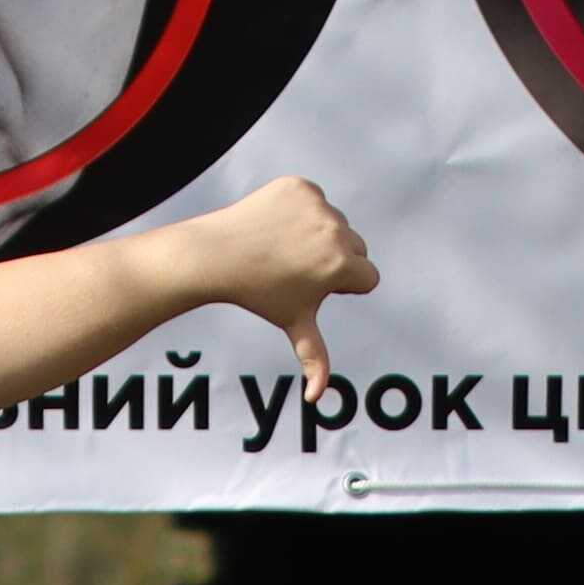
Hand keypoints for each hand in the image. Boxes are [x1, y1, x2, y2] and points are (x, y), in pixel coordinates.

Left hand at [169, 174, 378, 389]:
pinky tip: (275, 226)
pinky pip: (312, 199)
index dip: (342, 287)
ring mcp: (317, 205)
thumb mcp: (293, 324)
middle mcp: (335, 231)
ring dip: (316, 233)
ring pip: (334, 223)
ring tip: (282, 248)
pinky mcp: (300, 186)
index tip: (312, 287)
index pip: (367, 277)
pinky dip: (298, 209)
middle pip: (355, 247)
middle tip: (295, 269)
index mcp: (342, 265)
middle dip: (333, 259)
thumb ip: (315, 358)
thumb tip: (316, 398)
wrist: (215, 255)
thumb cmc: (257, 293)